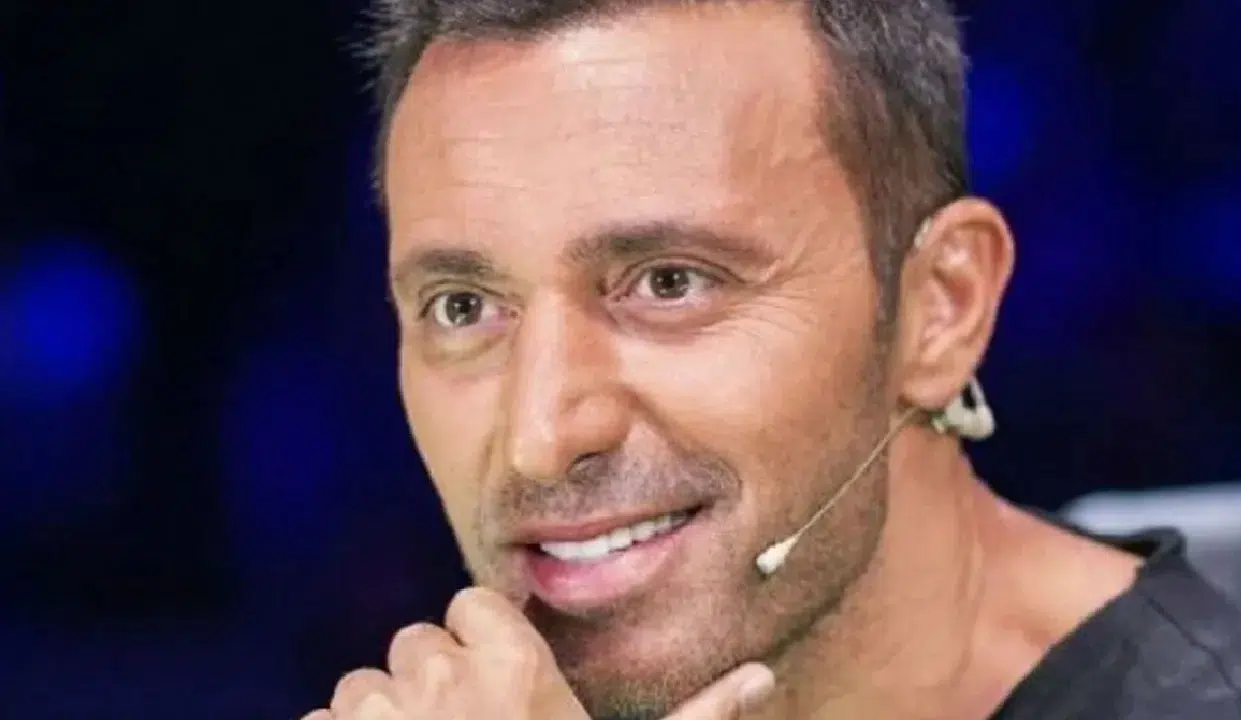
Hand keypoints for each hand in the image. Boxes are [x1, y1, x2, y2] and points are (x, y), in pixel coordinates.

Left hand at [302, 586, 775, 719]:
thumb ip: (698, 718)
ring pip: (362, 684)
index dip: (479, 644)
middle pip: (413, 642)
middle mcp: (442, 677)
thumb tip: (766, 675)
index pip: (470, 604)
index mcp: (514, 670)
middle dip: (429, 682)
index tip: (493, 685)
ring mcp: (378, 715)